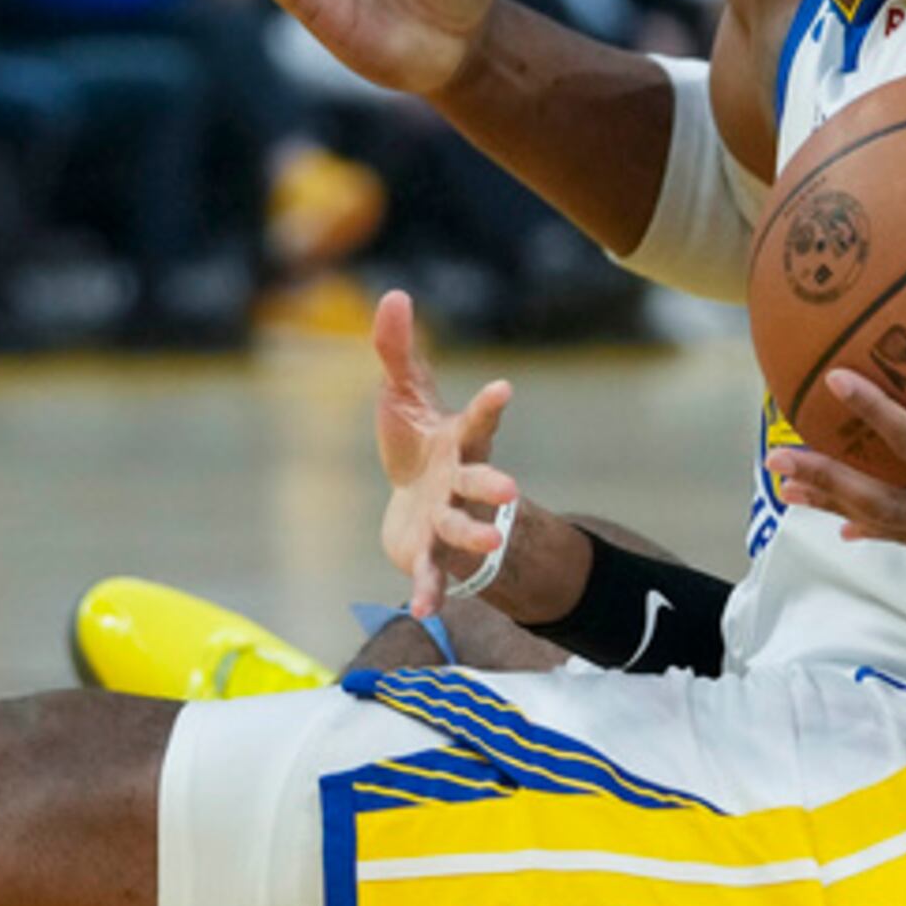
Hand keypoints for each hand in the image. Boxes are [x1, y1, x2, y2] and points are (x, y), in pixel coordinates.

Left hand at [370, 287, 517, 618]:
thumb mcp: (403, 395)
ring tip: (485, 540)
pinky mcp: (428, 555)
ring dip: (472, 536)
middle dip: (495, 487)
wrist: (415, 508)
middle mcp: (460, 482)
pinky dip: (428, 593)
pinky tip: (421, 612)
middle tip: (511, 490)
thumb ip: (397, 350)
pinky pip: (431, 576)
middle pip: (481, 482)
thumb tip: (394, 294)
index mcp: (458, 442)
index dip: (489, 406)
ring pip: (461, 529)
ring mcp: (447, 520)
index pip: (477, 421)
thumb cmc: (417, 444)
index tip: (503, 389)